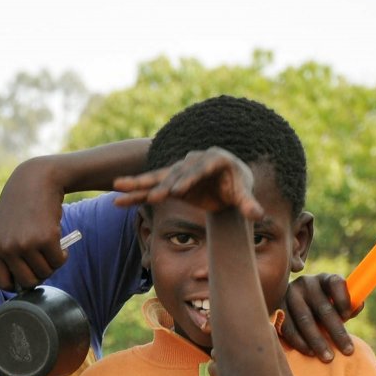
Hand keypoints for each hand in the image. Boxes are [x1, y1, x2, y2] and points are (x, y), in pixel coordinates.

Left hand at [0, 164, 68, 291]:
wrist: (36, 180)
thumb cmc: (18, 207)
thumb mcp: (0, 230)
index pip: (3, 283)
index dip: (17, 283)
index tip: (27, 273)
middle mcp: (7, 248)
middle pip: (28, 282)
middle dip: (39, 275)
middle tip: (42, 259)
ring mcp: (26, 244)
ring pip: (45, 273)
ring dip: (52, 263)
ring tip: (49, 246)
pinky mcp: (46, 238)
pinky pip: (58, 261)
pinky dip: (62, 255)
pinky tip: (58, 242)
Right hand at [111, 147, 264, 220]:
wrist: (227, 182)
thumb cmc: (237, 187)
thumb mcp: (243, 195)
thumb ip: (248, 204)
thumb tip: (258, 215)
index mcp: (215, 159)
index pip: (200, 169)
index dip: (188, 179)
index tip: (176, 191)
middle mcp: (193, 161)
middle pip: (176, 172)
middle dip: (163, 184)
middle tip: (153, 197)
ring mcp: (179, 170)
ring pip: (157, 177)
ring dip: (138, 184)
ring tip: (118, 188)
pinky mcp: (170, 180)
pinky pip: (151, 186)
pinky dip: (136, 192)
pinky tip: (118, 197)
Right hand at [279, 273, 356, 361]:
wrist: (293, 306)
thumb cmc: (323, 307)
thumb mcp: (336, 303)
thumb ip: (349, 305)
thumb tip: (356, 307)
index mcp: (325, 279)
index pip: (336, 283)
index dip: (343, 299)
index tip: (348, 317)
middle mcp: (306, 283)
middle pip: (323, 308)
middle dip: (337, 331)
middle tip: (348, 351)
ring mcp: (289, 294)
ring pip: (304, 319)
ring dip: (317, 341)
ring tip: (329, 358)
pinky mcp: (276, 307)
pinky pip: (288, 326)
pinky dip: (299, 342)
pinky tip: (309, 352)